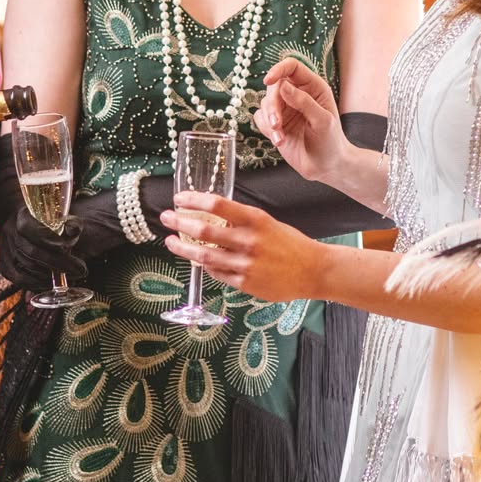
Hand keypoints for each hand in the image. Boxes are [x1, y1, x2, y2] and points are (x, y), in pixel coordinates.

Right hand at [0, 130, 86, 290]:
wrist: (1, 189)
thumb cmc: (29, 177)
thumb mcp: (39, 166)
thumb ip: (48, 160)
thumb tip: (52, 129)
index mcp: (17, 209)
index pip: (32, 229)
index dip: (54, 236)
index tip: (74, 232)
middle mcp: (6, 230)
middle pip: (33, 254)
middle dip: (60, 262)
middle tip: (83, 267)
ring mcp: (3, 245)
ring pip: (24, 268)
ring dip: (49, 274)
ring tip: (74, 273)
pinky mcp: (3, 258)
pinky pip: (14, 276)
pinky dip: (32, 282)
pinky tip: (49, 282)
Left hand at [161, 192, 324, 303]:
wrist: (313, 270)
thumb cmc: (291, 244)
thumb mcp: (267, 223)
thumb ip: (241, 222)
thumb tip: (212, 218)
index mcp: (255, 220)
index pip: (217, 205)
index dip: (194, 200)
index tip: (179, 198)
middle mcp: (249, 240)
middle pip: (204, 230)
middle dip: (180, 223)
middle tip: (166, 217)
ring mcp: (245, 264)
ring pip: (204, 256)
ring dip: (183, 248)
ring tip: (171, 242)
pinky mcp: (245, 283)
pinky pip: (217, 273)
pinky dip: (206, 266)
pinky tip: (199, 261)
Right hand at [254, 58, 348, 184]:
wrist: (326, 167)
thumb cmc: (331, 141)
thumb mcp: (322, 121)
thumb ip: (304, 102)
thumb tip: (283, 85)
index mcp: (313, 87)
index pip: (292, 67)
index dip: (279, 70)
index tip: (269, 80)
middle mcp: (297, 94)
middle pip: (274, 86)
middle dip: (272, 105)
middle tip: (277, 124)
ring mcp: (285, 109)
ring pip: (265, 103)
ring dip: (269, 120)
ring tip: (280, 138)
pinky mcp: (276, 124)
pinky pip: (261, 119)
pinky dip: (266, 129)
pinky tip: (279, 141)